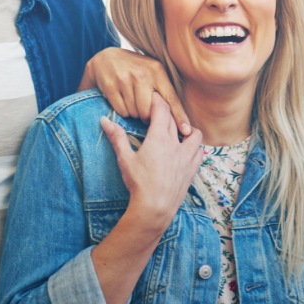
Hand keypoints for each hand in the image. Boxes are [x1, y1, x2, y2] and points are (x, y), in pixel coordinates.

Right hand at [81, 47, 191, 134]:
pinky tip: (121, 100)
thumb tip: (177, 118)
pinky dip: (122, 111)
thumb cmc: (135, 70)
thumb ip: (163, 91)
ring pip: (134, 112)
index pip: (171, 98)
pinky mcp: (111, 85)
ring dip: (133, 113)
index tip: (186, 131)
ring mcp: (125, 78)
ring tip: (131, 102)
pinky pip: (121, 110)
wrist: (106, 58)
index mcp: (157, 70)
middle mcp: (142, 73)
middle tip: (143, 111)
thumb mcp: (152, 73)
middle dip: (146, 116)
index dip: (179, 116)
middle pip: (149, 111)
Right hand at [100, 93, 203, 225]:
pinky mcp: (192, 169)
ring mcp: (187, 157)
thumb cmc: (138, 183)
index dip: (157, 100)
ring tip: (178, 133)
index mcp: (159, 138)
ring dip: (187, 130)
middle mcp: (176, 144)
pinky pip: (199, 152)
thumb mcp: (124, 159)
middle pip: (175, 120)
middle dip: (168, 113)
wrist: (155, 208)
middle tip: (159, 112)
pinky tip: (187, 151)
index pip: (162, 110)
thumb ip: (117, 137)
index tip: (153, 96)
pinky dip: (194, 147)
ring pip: (194, 134)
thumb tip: (104, 120)